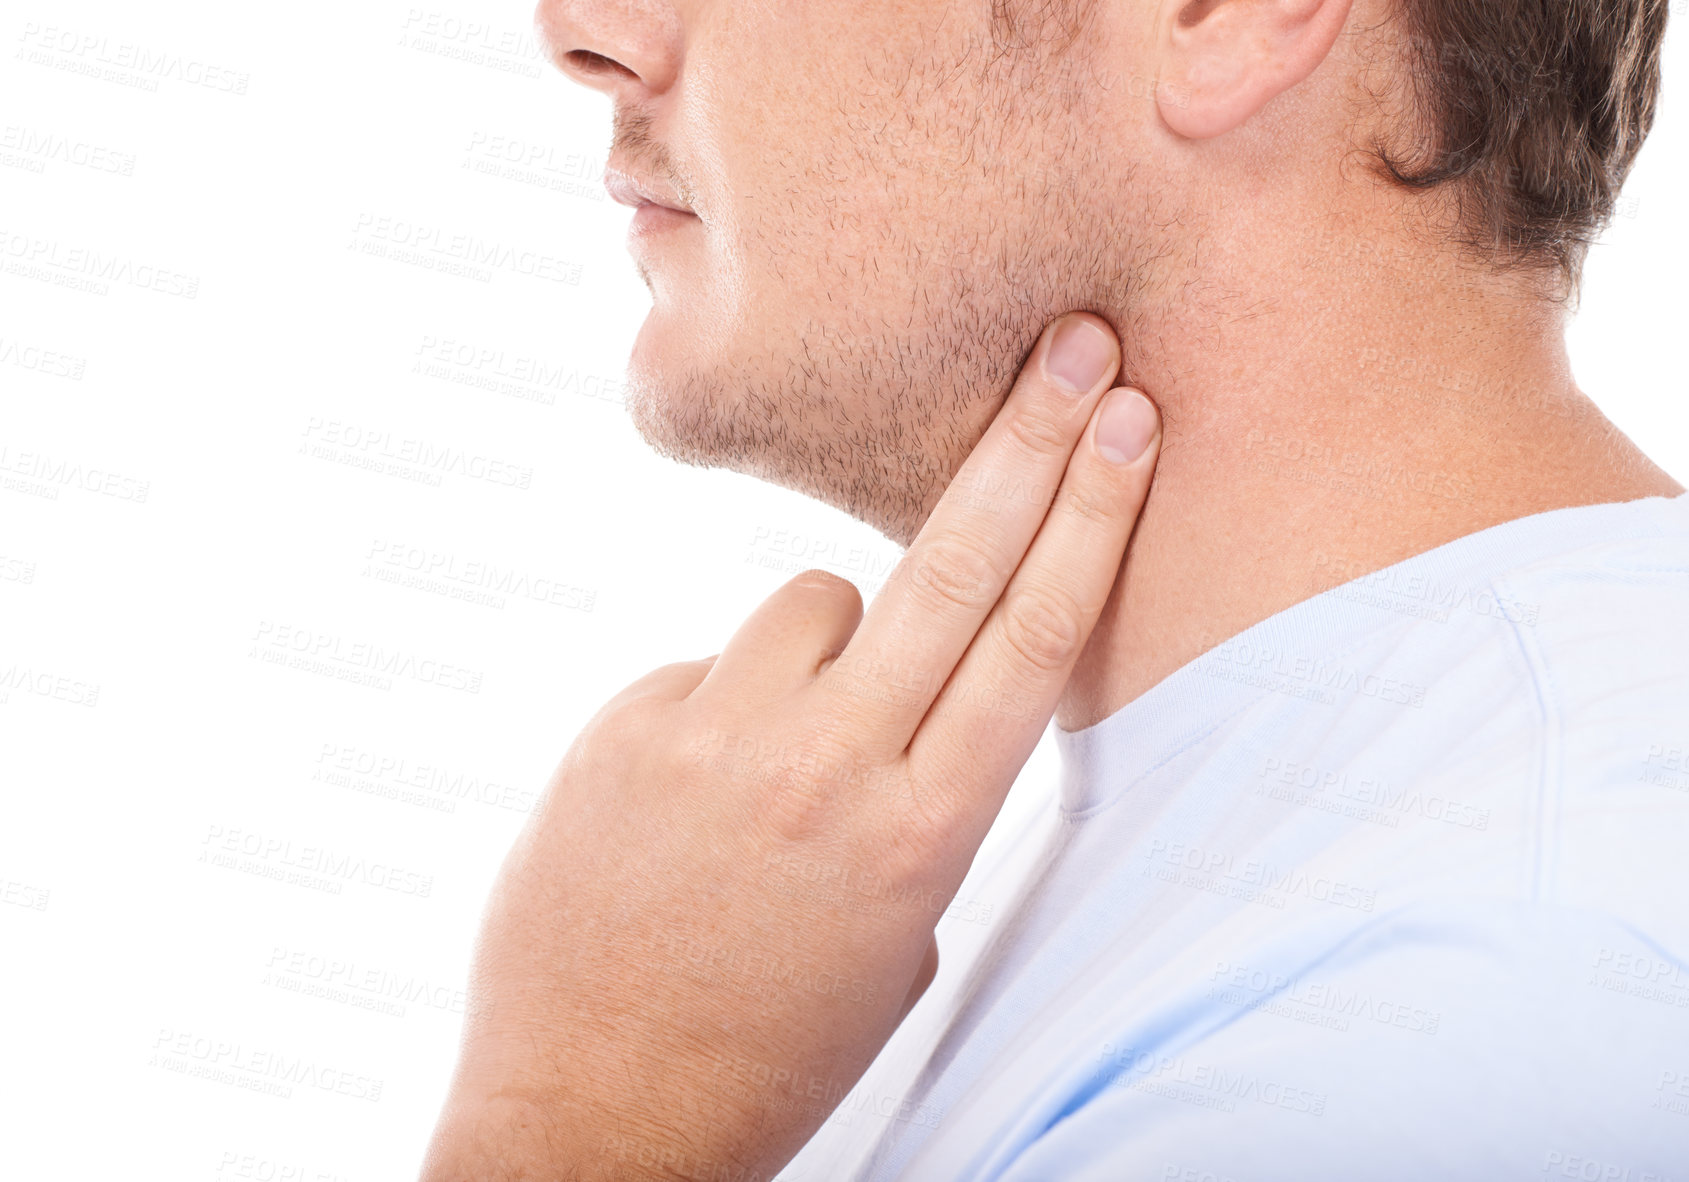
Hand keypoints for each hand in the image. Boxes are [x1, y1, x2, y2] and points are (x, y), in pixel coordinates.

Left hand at [420, 313, 1160, 1180]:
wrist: (600, 1112)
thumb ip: (919, 793)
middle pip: (952, 565)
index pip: (1031, 639)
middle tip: (1069, 343)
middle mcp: (827, 768)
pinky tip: (694, 804)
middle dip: (1025, 444)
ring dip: (827, 646)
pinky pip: (711, 665)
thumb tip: (906, 680)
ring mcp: (716, 739)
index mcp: (923, 832)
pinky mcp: (625, 728)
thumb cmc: (776, 1038)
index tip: (1128, 420)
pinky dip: (725, 708)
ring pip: (811, 602)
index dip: (1091, 516)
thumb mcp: (898, 931)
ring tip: (787, 754)